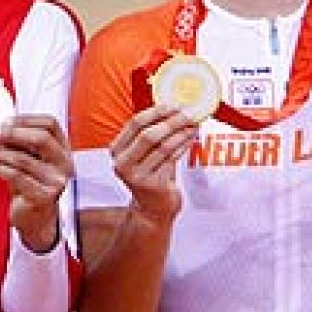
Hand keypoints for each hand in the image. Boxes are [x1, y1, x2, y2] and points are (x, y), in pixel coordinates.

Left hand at [0, 114, 71, 251]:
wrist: (35, 216)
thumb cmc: (29, 184)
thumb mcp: (28, 159)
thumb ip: (19, 143)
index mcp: (63, 149)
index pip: (50, 124)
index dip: (26, 119)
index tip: (4, 121)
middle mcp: (64, 163)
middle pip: (42, 138)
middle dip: (12, 133)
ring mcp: (56, 181)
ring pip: (24, 158)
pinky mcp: (44, 196)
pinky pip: (16, 176)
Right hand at [109, 104, 197, 224]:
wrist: (152, 207)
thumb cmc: (151, 174)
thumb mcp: (143, 153)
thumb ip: (151, 132)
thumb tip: (173, 107)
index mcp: (117, 150)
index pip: (135, 124)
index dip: (156, 112)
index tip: (174, 104)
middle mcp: (123, 163)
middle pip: (148, 135)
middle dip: (172, 121)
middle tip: (189, 113)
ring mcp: (138, 176)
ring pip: (163, 147)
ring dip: (182, 133)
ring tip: (194, 124)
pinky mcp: (154, 185)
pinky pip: (172, 159)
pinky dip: (184, 145)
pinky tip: (191, 138)